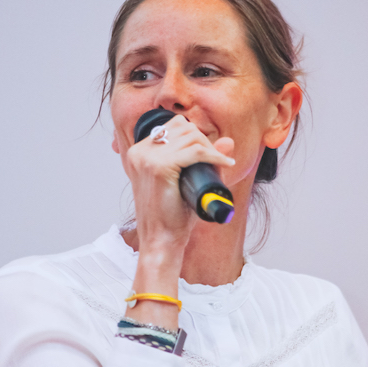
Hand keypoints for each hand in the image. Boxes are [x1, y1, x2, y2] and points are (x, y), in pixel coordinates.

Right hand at [126, 114, 234, 251]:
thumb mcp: (186, 181)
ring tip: (220, 163)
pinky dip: (214, 156)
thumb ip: (203, 159)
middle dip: (204, 140)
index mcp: (139, 152)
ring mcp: (147, 158)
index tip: (208, 153)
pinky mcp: (159, 168)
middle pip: (182, 127)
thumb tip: (228, 141)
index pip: (172, 126)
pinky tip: (225, 163)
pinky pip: (195, 152)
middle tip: (216, 160)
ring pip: (190, 137)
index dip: (194, 136)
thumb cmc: (171, 215)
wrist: (161, 240)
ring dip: (210, 148)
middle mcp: (139, 151)